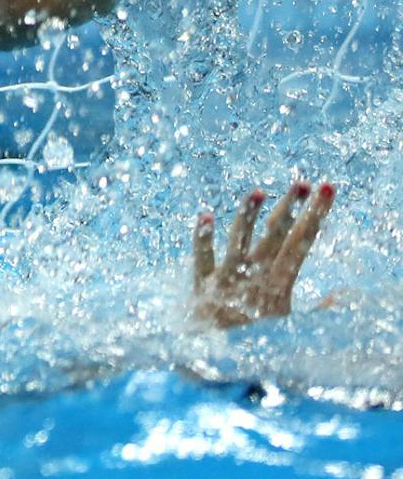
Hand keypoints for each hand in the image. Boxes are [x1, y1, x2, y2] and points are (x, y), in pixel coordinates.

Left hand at [190, 180, 334, 329]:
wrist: (219, 365)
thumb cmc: (257, 344)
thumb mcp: (293, 328)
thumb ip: (318, 311)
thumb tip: (346, 295)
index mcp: (280, 285)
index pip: (302, 243)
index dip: (315, 215)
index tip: (326, 191)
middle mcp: (255, 277)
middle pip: (275, 236)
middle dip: (291, 208)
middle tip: (304, 182)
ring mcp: (227, 279)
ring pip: (239, 241)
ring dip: (248, 216)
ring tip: (258, 191)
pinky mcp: (201, 285)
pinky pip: (201, 258)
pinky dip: (202, 238)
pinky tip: (205, 215)